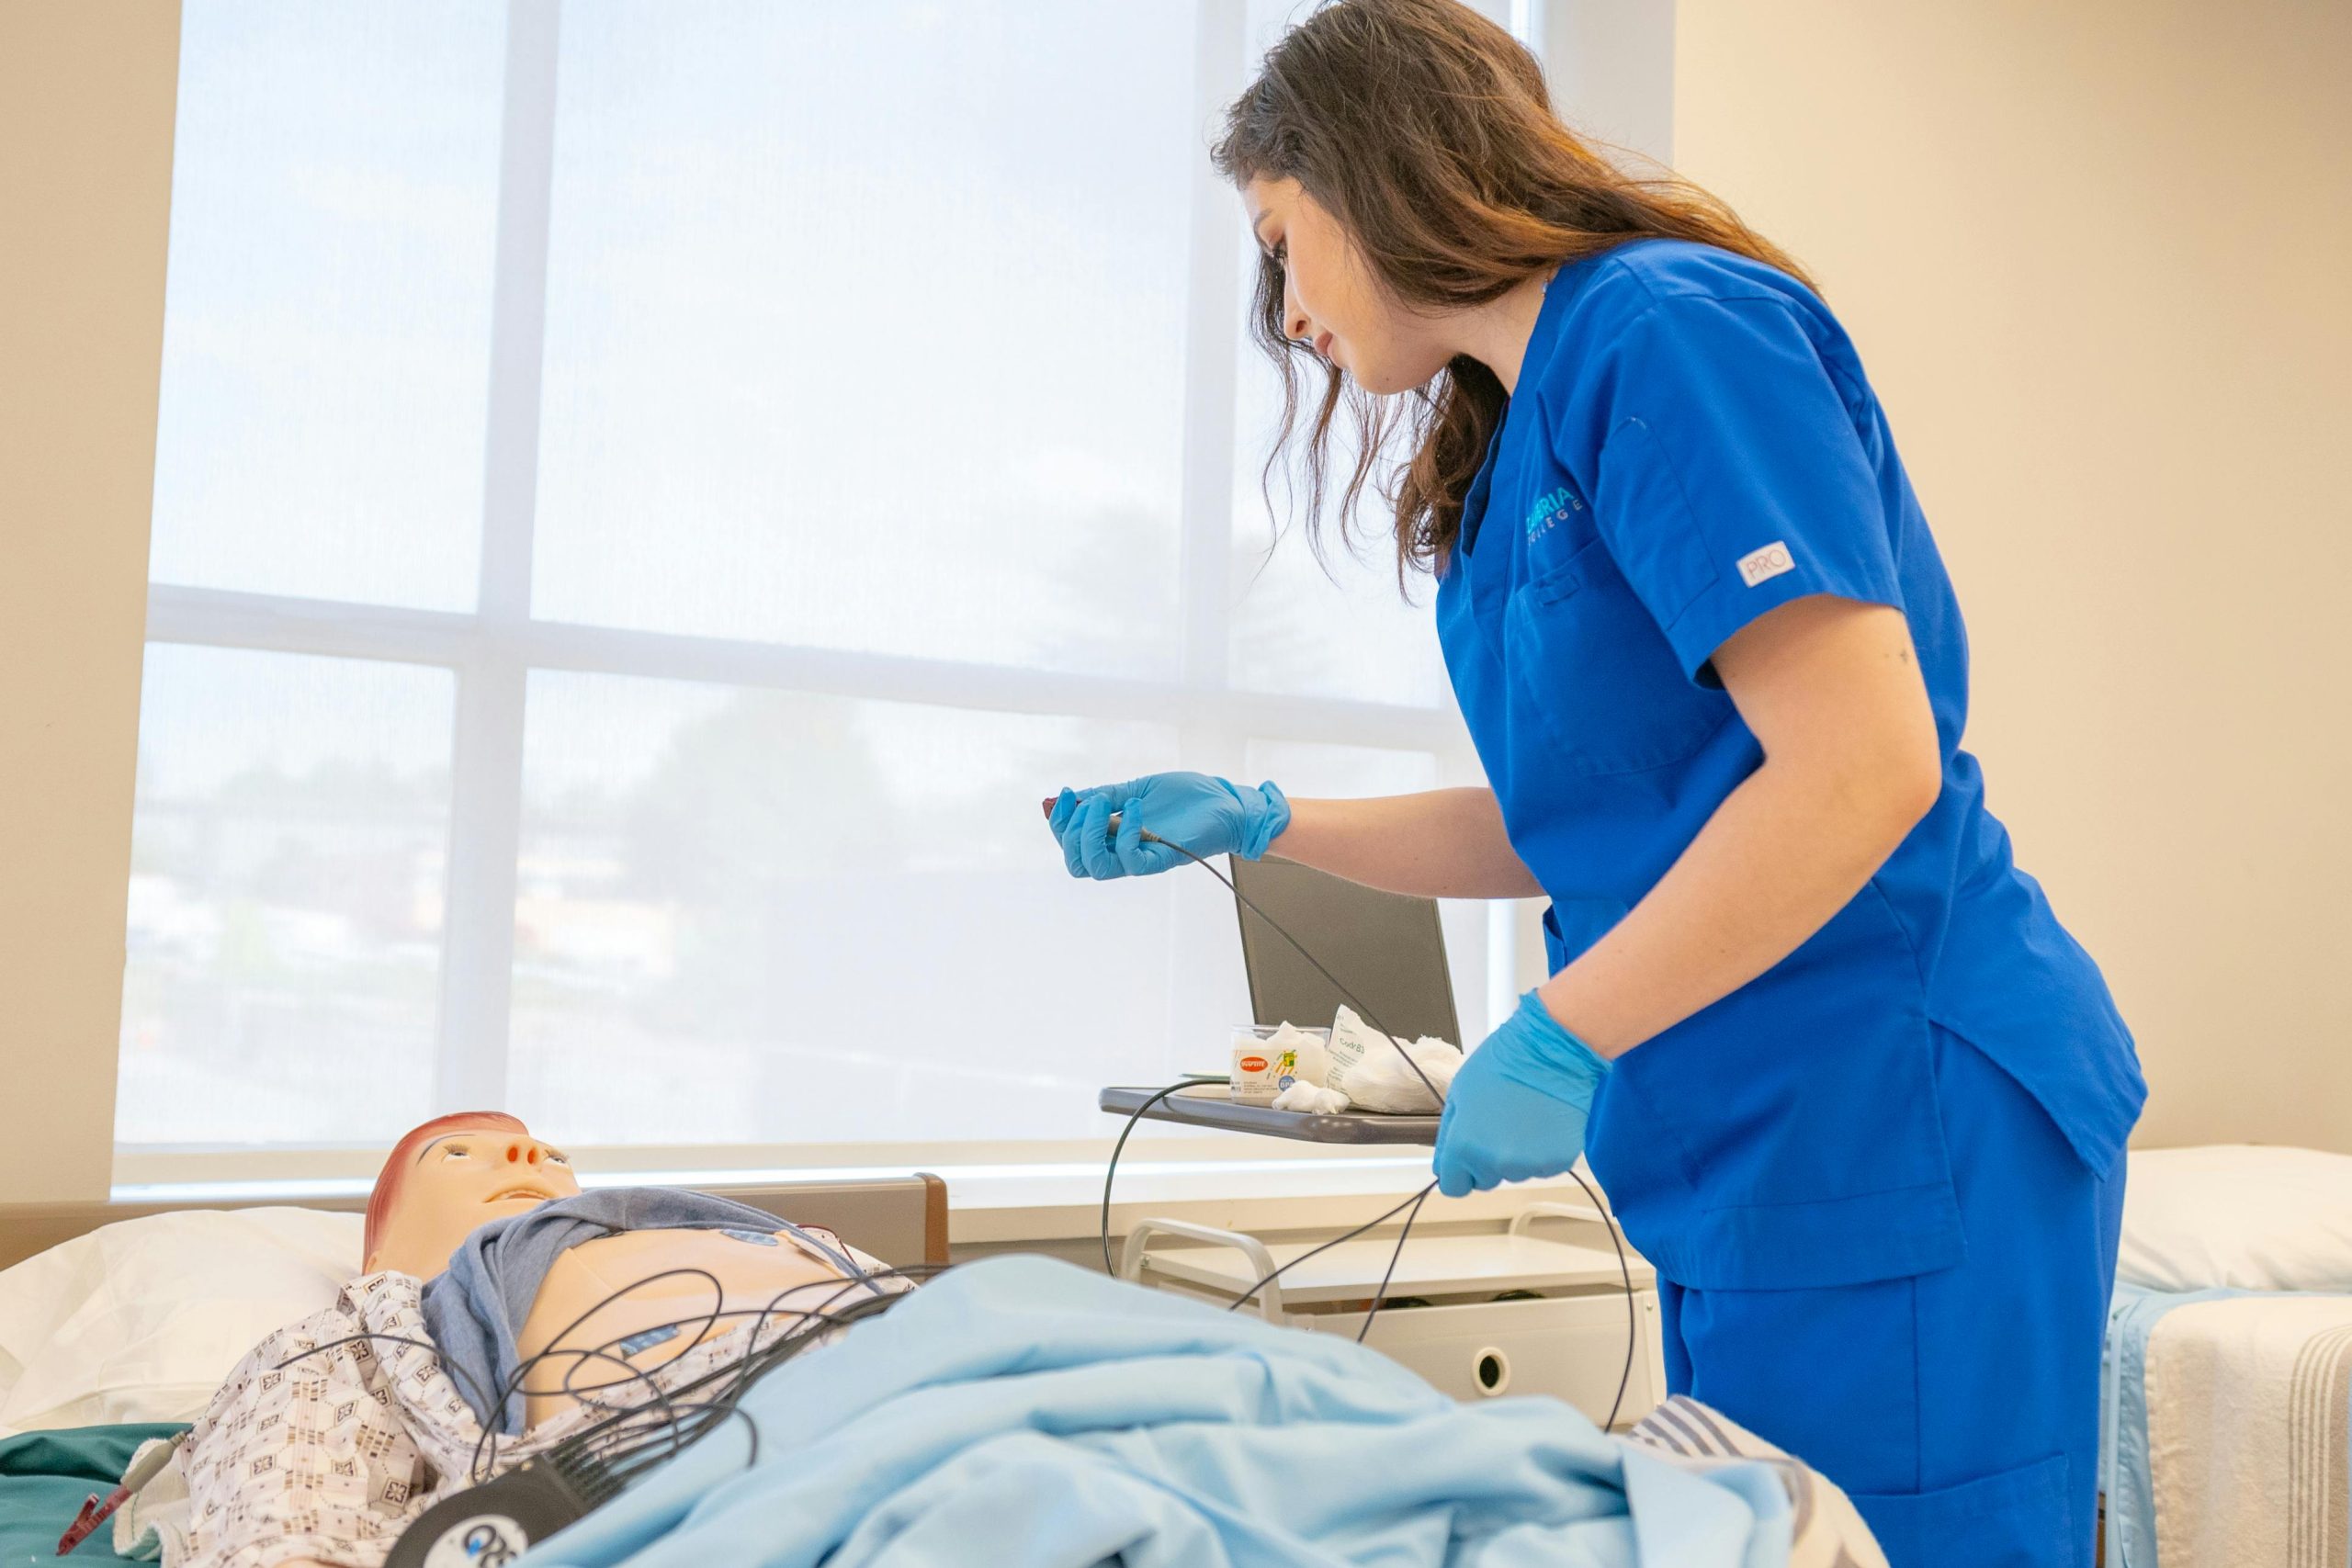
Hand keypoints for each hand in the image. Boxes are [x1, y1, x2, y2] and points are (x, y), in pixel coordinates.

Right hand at [1047, 772, 1290, 879]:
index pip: (1071, 845)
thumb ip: (1105, 795)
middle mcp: (1122, 853)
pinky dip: (1126, 832)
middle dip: (1071, 831)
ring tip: (1105, 802)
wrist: (1225, 801)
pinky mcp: (1163, 858)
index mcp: (1113, 838)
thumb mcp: (1136, 789)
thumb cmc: (1185, 797)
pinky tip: (1136, 807)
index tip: (1064, 795)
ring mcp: (1142, 858)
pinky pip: (1132, 860)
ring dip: (1091, 833)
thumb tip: (1066, 797)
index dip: (1059, 823)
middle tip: (1090, 801)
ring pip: (1098, 869)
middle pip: (1078, 864)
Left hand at [1432, 990, 1611, 1198]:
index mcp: (1465, 1147)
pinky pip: (1542, 1167)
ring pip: (1515, 1173)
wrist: (1550, 1054)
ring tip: (1524, 1118)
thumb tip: (1444, 1167)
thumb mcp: (1458, 1094)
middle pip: (1485, 1180)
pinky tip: (1543, 1123)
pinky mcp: (1558, 1162)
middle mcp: (1496, 1163)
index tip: (1467, 1155)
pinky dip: (1541, 1152)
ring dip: (1516, 1154)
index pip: (1454, 1187)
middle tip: (1499, 1125)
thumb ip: (1448, 1135)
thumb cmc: (1500, 1065)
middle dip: (1487, 1161)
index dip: (1459, 1170)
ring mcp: (1529, 1165)